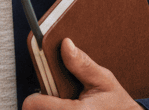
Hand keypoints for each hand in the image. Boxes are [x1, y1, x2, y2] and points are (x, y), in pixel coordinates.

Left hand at [22, 38, 140, 109]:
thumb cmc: (115, 102)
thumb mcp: (104, 79)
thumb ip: (82, 64)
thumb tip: (65, 44)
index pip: (35, 105)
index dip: (33, 97)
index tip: (37, 92)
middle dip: (42, 103)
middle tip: (55, 97)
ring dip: (47, 108)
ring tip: (63, 101)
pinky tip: (65, 106)